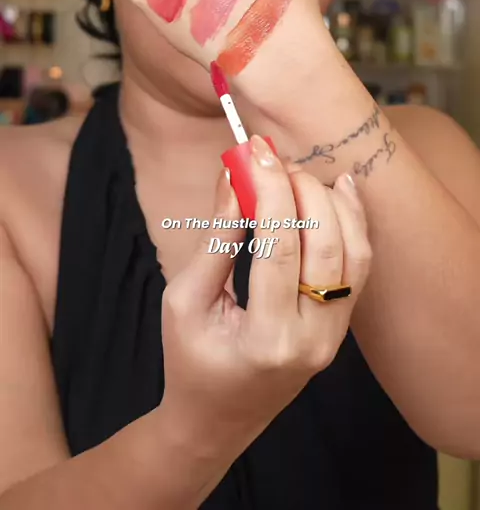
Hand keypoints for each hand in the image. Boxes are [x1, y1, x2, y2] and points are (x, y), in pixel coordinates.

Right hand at [159, 136, 370, 461]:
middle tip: (270, 157)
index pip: (279, 248)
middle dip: (299, 188)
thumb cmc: (191, 360)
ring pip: (353, 251)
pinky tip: (338, 187)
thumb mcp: (186, 300)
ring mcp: (335, 335)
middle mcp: (314, 339)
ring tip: (294, 172)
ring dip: (328, 200)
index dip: (268, 191)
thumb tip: (232, 174)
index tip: (253, 150)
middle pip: (325, 244)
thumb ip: (215, 237)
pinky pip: (359, 265)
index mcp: (267, 339)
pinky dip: (353, 221)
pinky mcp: (341, 326)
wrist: (217, 417)